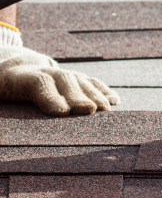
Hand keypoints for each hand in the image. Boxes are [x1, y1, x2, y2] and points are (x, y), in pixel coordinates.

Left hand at [0, 24, 119, 115]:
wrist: (4, 62)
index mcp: (14, 77)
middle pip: (62, 78)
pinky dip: (102, 90)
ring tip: (106, 110)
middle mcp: (40, 70)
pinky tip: (115, 101)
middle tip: (90, 111)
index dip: (48, 96)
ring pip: (79, 78)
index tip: (61, 113)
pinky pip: (89, 80)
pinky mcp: (69, 76)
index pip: (35, 82)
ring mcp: (57, 71)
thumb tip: (0, 136)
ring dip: (95, 94)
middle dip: (77, 94)